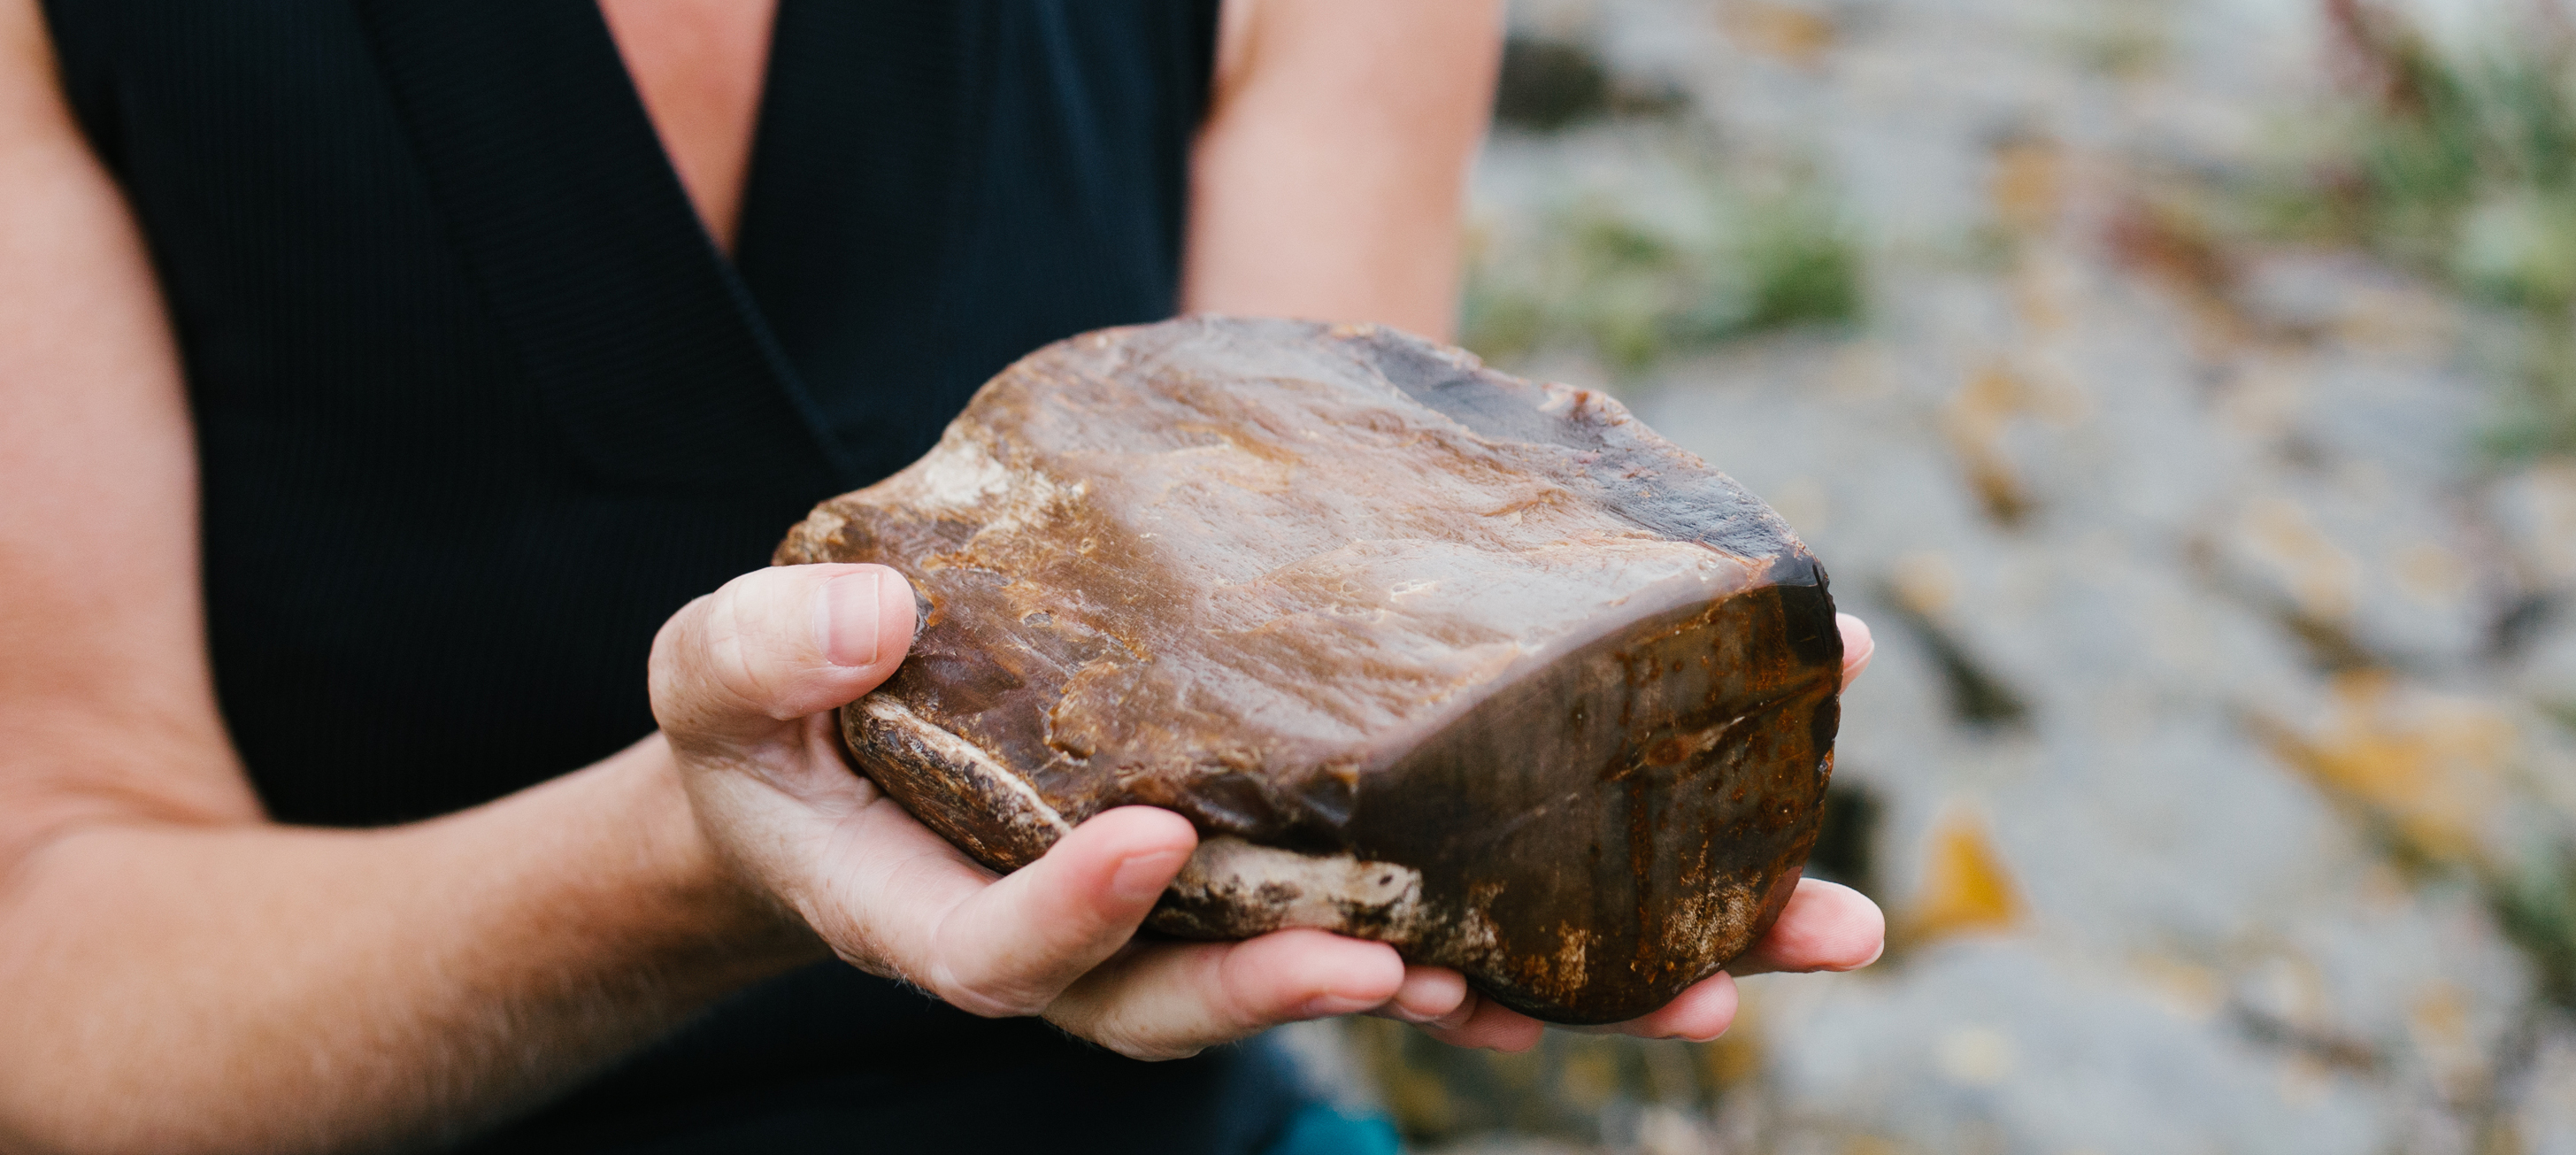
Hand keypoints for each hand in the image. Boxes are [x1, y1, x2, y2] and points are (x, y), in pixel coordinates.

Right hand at [649, 566, 1885, 1057]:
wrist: (863, 766)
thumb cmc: (788, 729)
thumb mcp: (724, 683)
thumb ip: (766, 657)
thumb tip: (864, 613)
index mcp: (977, 925)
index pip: (1041, 958)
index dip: (1096, 918)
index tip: (1157, 850)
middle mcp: (1131, 958)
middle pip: (1270, 994)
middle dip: (1390, 987)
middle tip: (1466, 968)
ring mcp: (1242, 927)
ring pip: (1409, 967)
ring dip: (1568, 981)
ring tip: (1721, 975)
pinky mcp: (1326, 872)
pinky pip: (1456, 902)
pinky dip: (1583, 904)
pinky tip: (1722, 890)